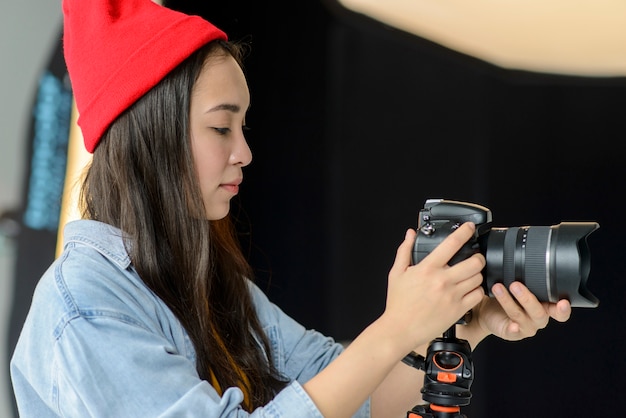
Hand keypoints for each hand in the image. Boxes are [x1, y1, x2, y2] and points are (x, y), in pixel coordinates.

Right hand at [382, 222, 485, 352]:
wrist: (400, 329)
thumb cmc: (398, 303)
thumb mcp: (396, 273)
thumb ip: (404, 251)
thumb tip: (410, 234)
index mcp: (427, 268)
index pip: (452, 244)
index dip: (464, 232)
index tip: (469, 227)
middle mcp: (442, 280)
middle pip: (474, 261)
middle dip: (477, 257)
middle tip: (474, 258)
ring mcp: (452, 296)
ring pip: (478, 278)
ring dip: (477, 274)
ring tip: (470, 275)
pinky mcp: (458, 310)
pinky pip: (477, 295)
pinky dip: (477, 291)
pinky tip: (469, 290)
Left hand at [471, 281, 571, 342]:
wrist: (487, 310)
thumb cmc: (506, 295)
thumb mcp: (517, 283)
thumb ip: (524, 275)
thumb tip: (523, 252)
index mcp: (545, 305)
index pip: (560, 310)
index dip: (564, 308)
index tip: (563, 302)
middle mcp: (537, 317)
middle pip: (539, 312)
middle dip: (527, 298)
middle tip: (515, 285)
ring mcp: (526, 327)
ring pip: (520, 316)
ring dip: (508, 301)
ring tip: (498, 288)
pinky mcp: (512, 333)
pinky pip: (513, 332)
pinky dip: (513, 329)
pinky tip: (511, 325)